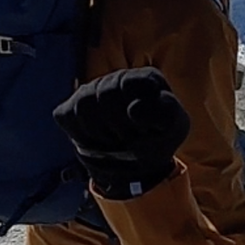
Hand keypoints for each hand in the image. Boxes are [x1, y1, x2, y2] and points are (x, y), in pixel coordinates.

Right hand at [53, 67, 189, 197]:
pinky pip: (68, 117)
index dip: (137, 111)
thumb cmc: (157, 139)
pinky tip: (96, 140)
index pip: (131, 82)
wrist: (137, 166)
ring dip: (101, 132)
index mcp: (146, 78)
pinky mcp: (71, 108)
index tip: (147, 129)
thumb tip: (132, 109)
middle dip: (119, 125)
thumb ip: (167, 111)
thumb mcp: (176, 127)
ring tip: (114, 140)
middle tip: (129, 138)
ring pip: (84, 105)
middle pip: (105, 93)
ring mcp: (91, 91)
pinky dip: (81, 135)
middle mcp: (116, 78)